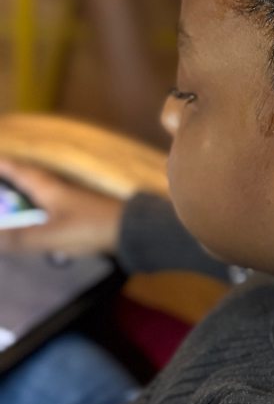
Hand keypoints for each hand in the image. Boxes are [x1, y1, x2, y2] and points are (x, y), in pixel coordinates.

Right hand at [0, 159, 123, 256]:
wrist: (130, 230)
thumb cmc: (90, 227)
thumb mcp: (50, 235)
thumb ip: (19, 238)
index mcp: (50, 189)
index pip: (22, 172)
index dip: (6, 166)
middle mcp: (60, 189)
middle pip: (32, 178)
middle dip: (15, 175)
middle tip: (2, 173)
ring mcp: (73, 200)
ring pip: (43, 191)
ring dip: (27, 191)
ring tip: (14, 196)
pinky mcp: (82, 212)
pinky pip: (53, 204)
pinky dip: (40, 206)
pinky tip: (41, 216)